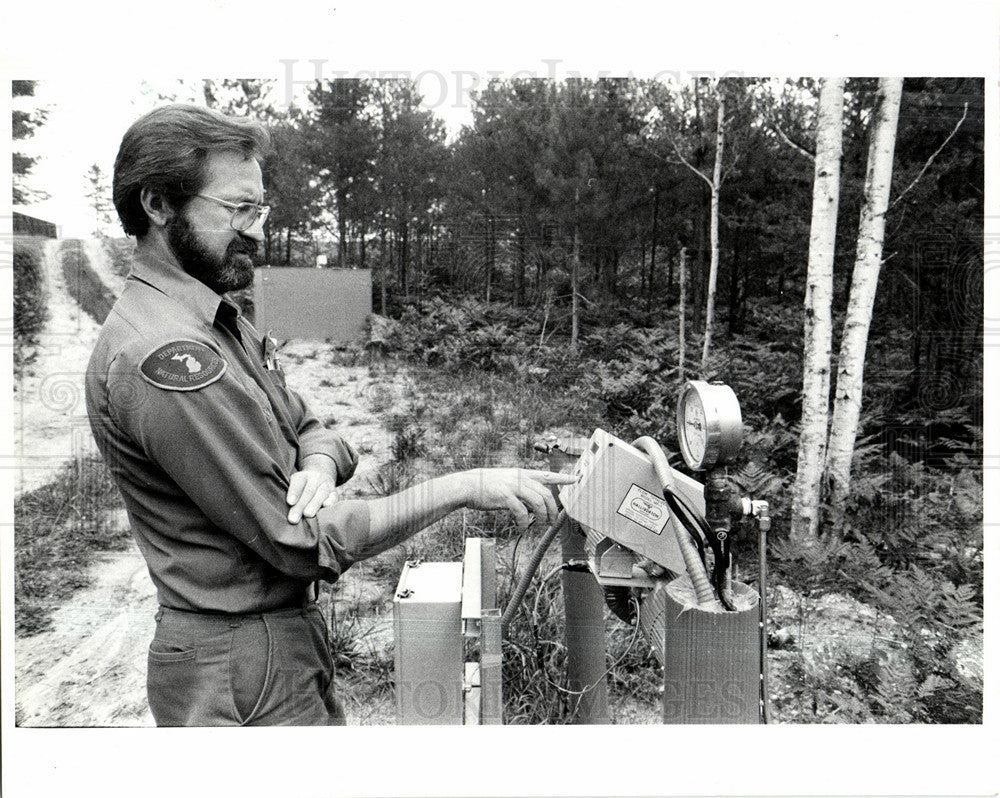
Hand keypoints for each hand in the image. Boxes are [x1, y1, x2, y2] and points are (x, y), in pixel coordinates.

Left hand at [286, 466, 337, 522]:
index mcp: (302, 476)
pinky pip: (334, 497)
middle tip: (293, 519)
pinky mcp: (334, 493)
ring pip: (321, 493)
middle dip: (300, 505)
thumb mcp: (294, 484)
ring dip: (314, 505)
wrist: (322, 475)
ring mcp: (326, 485)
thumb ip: (290, 493)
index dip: (294, 492)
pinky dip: (331, 501)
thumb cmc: (302, 486)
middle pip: (308, 491)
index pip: (298, 483)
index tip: (290, 502)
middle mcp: (315, 478)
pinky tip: (326, 507)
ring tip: (307, 515)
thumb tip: (284, 509)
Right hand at [461, 468, 577, 529]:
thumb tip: (534, 504)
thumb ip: (521, 489)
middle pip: (546, 494)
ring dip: (542, 517)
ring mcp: (513, 486)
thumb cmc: (486, 485)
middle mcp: (520, 478)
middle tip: (552, 522)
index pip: (547, 475)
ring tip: (539, 526)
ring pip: (538, 503)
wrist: (468, 485)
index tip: (576, 479)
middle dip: (552, 510)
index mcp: (522, 474)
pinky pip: (521, 512)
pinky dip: (524, 522)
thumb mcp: (507, 481)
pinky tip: (522, 528)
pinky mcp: (505, 496)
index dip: (563, 477)